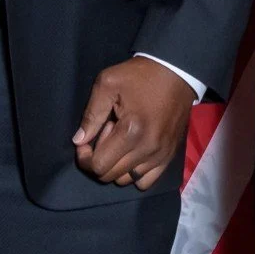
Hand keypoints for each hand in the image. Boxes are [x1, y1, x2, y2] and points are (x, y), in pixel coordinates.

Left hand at [71, 57, 194, 189]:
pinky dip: (134, 173)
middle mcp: (147, 149)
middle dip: (100, 159)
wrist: (176, 72)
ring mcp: (160, 155)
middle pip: (111, 176)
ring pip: (127, 180)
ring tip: (120, 142)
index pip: (99, 165)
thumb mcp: (107, 84)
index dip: (85, 157)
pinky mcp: (169, 156)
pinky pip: (147, 181)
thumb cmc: (139, 76)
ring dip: (116, 166)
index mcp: (131, 131)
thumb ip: (91, 115)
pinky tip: (132, 153)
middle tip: (105, 135)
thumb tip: (78, 141)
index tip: (85, 142)